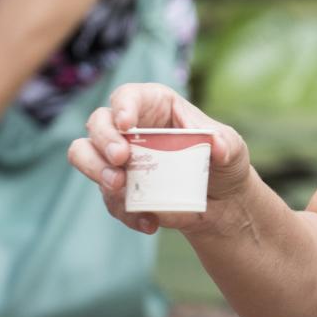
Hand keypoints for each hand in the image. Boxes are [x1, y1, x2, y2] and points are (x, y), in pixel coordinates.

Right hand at [68, 83, 250, 239]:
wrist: (222, 203)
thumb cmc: (223, 162)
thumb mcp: (232, 149)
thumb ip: (225, 144)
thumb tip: (216, 146)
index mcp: (156, 106)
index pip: (129, 96)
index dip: (123, 105)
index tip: (126, 123)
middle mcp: (131, 129)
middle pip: (98, 122)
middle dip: (103, 140)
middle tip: (121, 159)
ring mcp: (120, 160)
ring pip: (84, 155)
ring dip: (97, 171)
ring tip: (121, 186)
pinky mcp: (119, 190)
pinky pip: (108, 199)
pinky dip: (125, 211)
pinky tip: (150, 221)